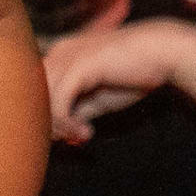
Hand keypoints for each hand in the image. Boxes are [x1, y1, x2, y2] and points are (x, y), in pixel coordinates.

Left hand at [38, 17, 195, 142]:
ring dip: (59, 127)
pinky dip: (68, 124)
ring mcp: (67, 57)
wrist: (162, 53)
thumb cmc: (132, 74)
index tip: (67, 138)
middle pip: (33, 96)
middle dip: (48, 125)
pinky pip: (59, 103)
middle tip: (71, 142)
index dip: (46, 118)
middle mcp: (58, 52)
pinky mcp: (79, 66)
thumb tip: (57, 136)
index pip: (34, 91)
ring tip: (82, 137)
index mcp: (60, 55)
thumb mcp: (97, 98)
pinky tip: (87, 132)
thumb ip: (75, 112)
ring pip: (43, 101)